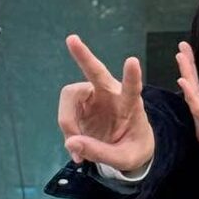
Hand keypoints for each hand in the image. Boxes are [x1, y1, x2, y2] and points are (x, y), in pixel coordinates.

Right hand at [58, 35, 154, 172]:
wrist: (128, 150)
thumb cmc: (133, 150)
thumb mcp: (124, 159)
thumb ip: (100, 152)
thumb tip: (71, 143)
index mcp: (131, 106)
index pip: (133, 89)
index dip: (132, 76)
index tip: (133, 60)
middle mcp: (111, 95)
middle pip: (95, 72)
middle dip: (83, 56)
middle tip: (72, 39)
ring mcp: (94, 98)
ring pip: (70, 96)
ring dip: (67, 121)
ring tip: (76, 148)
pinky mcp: (80, 106)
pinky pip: (65, 113)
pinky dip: (67, 132)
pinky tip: (78, 151)